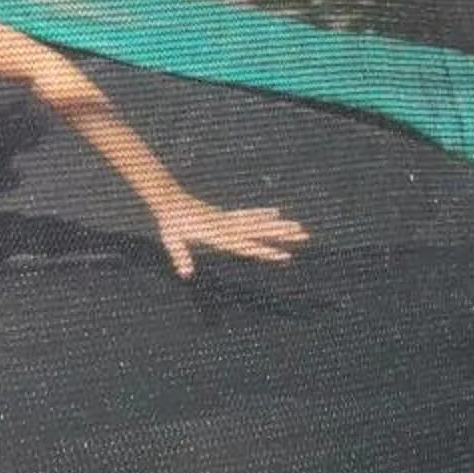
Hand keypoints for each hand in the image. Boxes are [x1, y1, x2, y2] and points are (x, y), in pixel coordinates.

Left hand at [152, 195, 308, 276]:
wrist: (168, 198)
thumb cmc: (170, 222)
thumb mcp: (172, 240)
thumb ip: (180, 256)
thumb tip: (185, 274)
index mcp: (220, 235)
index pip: (248, 246)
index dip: (267, 251)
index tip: (286, 255)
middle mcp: (228, 227)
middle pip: (261, 231)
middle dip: (283, 234)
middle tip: (305, 235)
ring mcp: (228, 219)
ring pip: (259, 222)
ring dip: (278, 225)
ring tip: (298, 226)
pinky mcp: (225, 215)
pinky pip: (247, 215)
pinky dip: (261, 214)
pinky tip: (275, 213)